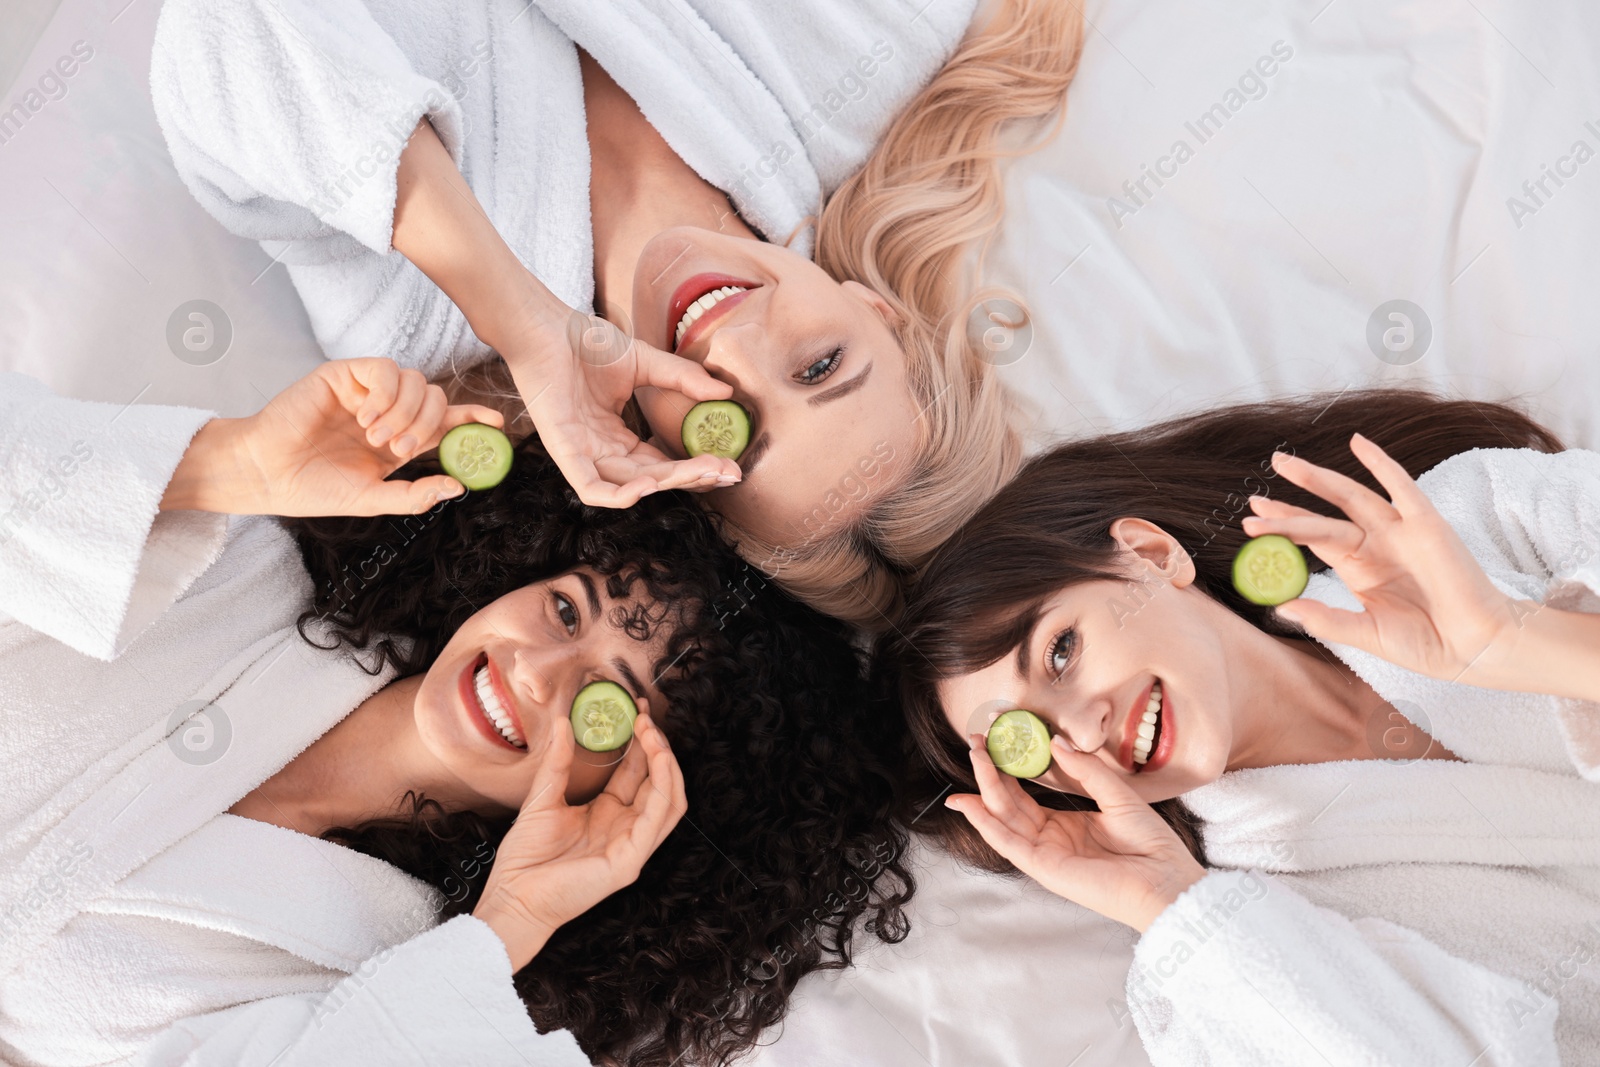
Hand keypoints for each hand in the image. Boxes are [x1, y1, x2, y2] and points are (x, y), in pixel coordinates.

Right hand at [163, 358, 503, 516]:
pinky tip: (365, 418)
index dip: (473, 417)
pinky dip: (384, 394)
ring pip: (416, 382)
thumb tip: (458, 487)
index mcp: (400, 439)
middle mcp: (389, 412)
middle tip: (402, 450)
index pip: (446, 421)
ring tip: (377, 438)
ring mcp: (368, 392)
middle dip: (429, 425)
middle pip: (436, 398)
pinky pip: (384, 370)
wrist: (267, 474)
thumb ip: (414, 495)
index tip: (497, 423)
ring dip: (405, 412)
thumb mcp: (372, 499)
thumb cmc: (314, 488)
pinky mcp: (344, 375)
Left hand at [472, 712, 685, 969]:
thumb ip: (559, 762)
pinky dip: (664, 787)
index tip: (636, 710)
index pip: (636, 772)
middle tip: (644, 716)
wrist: (512, 897)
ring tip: (653, 734)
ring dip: (667, 764)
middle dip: (656, 746)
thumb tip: (564, 722)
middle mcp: (626, 829)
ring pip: (669, 799)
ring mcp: (632, 846)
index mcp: (608, 814)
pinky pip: (658, 819)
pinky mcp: (630, 861)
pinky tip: (657, 760)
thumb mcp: (543, 798)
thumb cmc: (525, 857)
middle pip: (656, 782)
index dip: (640, 742)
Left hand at [503, 315, 741, 507]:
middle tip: (726, 472)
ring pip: (628, 487)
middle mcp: (601, 452)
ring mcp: (581, 454)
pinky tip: (650, 485)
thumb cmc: (584, 342)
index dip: (695, 469)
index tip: (729, 464)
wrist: (545, 325)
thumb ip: (682, 380)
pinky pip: (591, 488)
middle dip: (691, 478)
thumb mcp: (645, 362)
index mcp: (618, 437)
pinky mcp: (563, 450)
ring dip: (667, 484)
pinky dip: (620, 496)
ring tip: (702, 472)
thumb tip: (725, 393)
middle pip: (652, 479)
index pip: (661, 465)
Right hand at [946, 734, 1203, 931]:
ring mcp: (1045, 854)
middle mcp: (1050, 839)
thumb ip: (1086, 770)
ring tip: (974, 756)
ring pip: (1002, 819)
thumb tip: (1056, 741)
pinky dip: (987, 824)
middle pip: (1008, 803)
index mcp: (1066, 824)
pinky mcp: (1045, 869)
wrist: (1167, 882)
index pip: (1024, 794)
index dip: (1008, 767)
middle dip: (989, 772)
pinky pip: (1008, 844)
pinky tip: (972, 804)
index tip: (995, 740)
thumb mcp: (1117, 795)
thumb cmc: (1150, 844)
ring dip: (984, 789)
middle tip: (975, 741)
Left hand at [1243, 435, 1531, 686]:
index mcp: (1360, 568)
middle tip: (1253, 494)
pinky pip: (1401, 486)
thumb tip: (1281, 607)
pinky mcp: (1427, 524)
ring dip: (1319, 478)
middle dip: (1291, 502)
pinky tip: (1358, 443)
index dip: (1284, 529)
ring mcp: (1400, 531)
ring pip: (1353, 496)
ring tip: (1284, 464)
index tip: (1250, 522)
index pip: (1314, 540)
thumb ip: (1326, 620)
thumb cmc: (1424, 644)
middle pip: (1326, 514)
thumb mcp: (1366, 634)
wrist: (1474, 647)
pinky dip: (1380, 463)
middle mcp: (1377, 544)